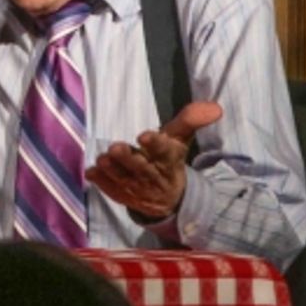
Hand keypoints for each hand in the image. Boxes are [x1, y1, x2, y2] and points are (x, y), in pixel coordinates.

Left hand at [85, 100, 222, 219]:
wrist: (169, 198)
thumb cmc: (169, 159)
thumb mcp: (180, 139)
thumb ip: (190, 120)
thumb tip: (215, 107)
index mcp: (170, 162)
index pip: (165, 153)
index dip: (157, 144)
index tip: (145, 135)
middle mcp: (154, 177)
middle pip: (142, 170)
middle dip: (129, 160)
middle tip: (115, 147)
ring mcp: (138, 190)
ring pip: (125, 181)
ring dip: (113, 171)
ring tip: (103, 159)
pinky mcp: (125, 197)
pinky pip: (113, 192)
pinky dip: (103, 184)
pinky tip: (91, 173)